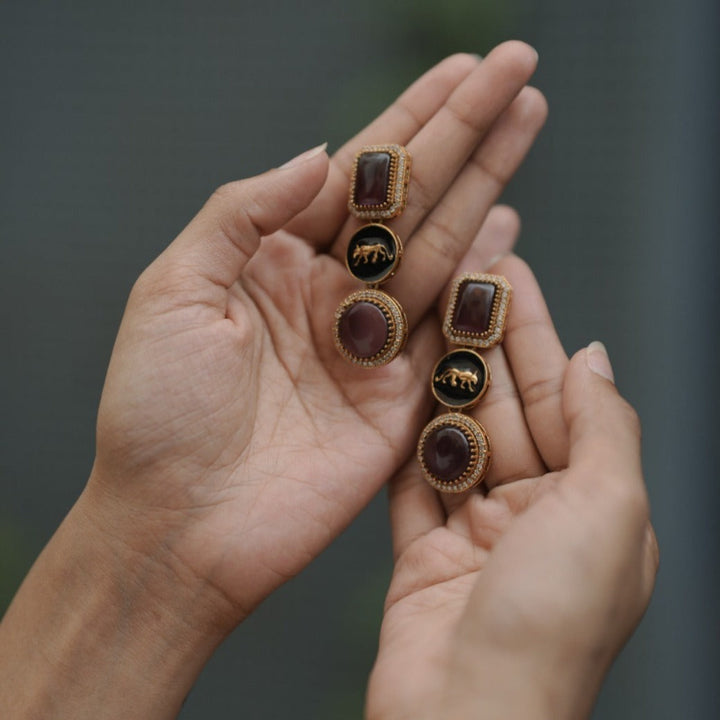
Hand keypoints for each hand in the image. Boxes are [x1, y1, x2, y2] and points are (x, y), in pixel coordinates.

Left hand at [85, 43, 546, 626]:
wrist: (180, 525)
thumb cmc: (157, 413)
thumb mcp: (172, 291)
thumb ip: (240, 213)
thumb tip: (313, 155)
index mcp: (273, 260)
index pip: (354, 174)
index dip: (409, 118)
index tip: (461, 70)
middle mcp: (329, 293)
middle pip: (411, 199)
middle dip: (465, 134)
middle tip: (518, 75)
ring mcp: (372, 344)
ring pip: (441, 249)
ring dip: (487, 186)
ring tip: (527, 124)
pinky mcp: (401, 398)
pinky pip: (452, 329)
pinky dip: (484, 279)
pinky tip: (511, 229)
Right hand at [366, 248, 658, 719]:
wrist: (465, 719)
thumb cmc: (551, 628)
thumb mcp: (607, 512)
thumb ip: (603, 427)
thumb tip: (594, 357)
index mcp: (592, 504)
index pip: (562, 396)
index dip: (535, 330)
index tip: (509, 275)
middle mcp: (536, 513)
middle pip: (506, 406)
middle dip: (483, 341)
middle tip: (457, 278)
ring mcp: (475, 532)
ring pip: (455, 434)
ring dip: (440, 377)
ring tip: (422, 315)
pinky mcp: (422, 550)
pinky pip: (412, 480)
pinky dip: (404, 435)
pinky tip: (395, 386)